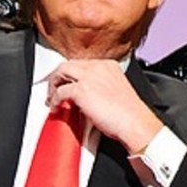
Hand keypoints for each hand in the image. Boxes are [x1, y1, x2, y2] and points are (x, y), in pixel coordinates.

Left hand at [46, 59, 162, 153]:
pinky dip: (55, 100)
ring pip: (62, 72)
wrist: (134, 123)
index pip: (83, 63)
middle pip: (69, 64)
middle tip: (54, 89)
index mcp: (108, 65)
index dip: (71, 74)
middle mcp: (98, 67)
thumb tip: (86, 95)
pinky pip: (60, 91)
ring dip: (54, 84)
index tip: (67, 82)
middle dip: (59, 77)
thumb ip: (100, 86)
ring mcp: (88, 77)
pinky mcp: (81, 90)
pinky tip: (56, 107)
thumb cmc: (129, 114)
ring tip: (52, 97)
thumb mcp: (115, 90)